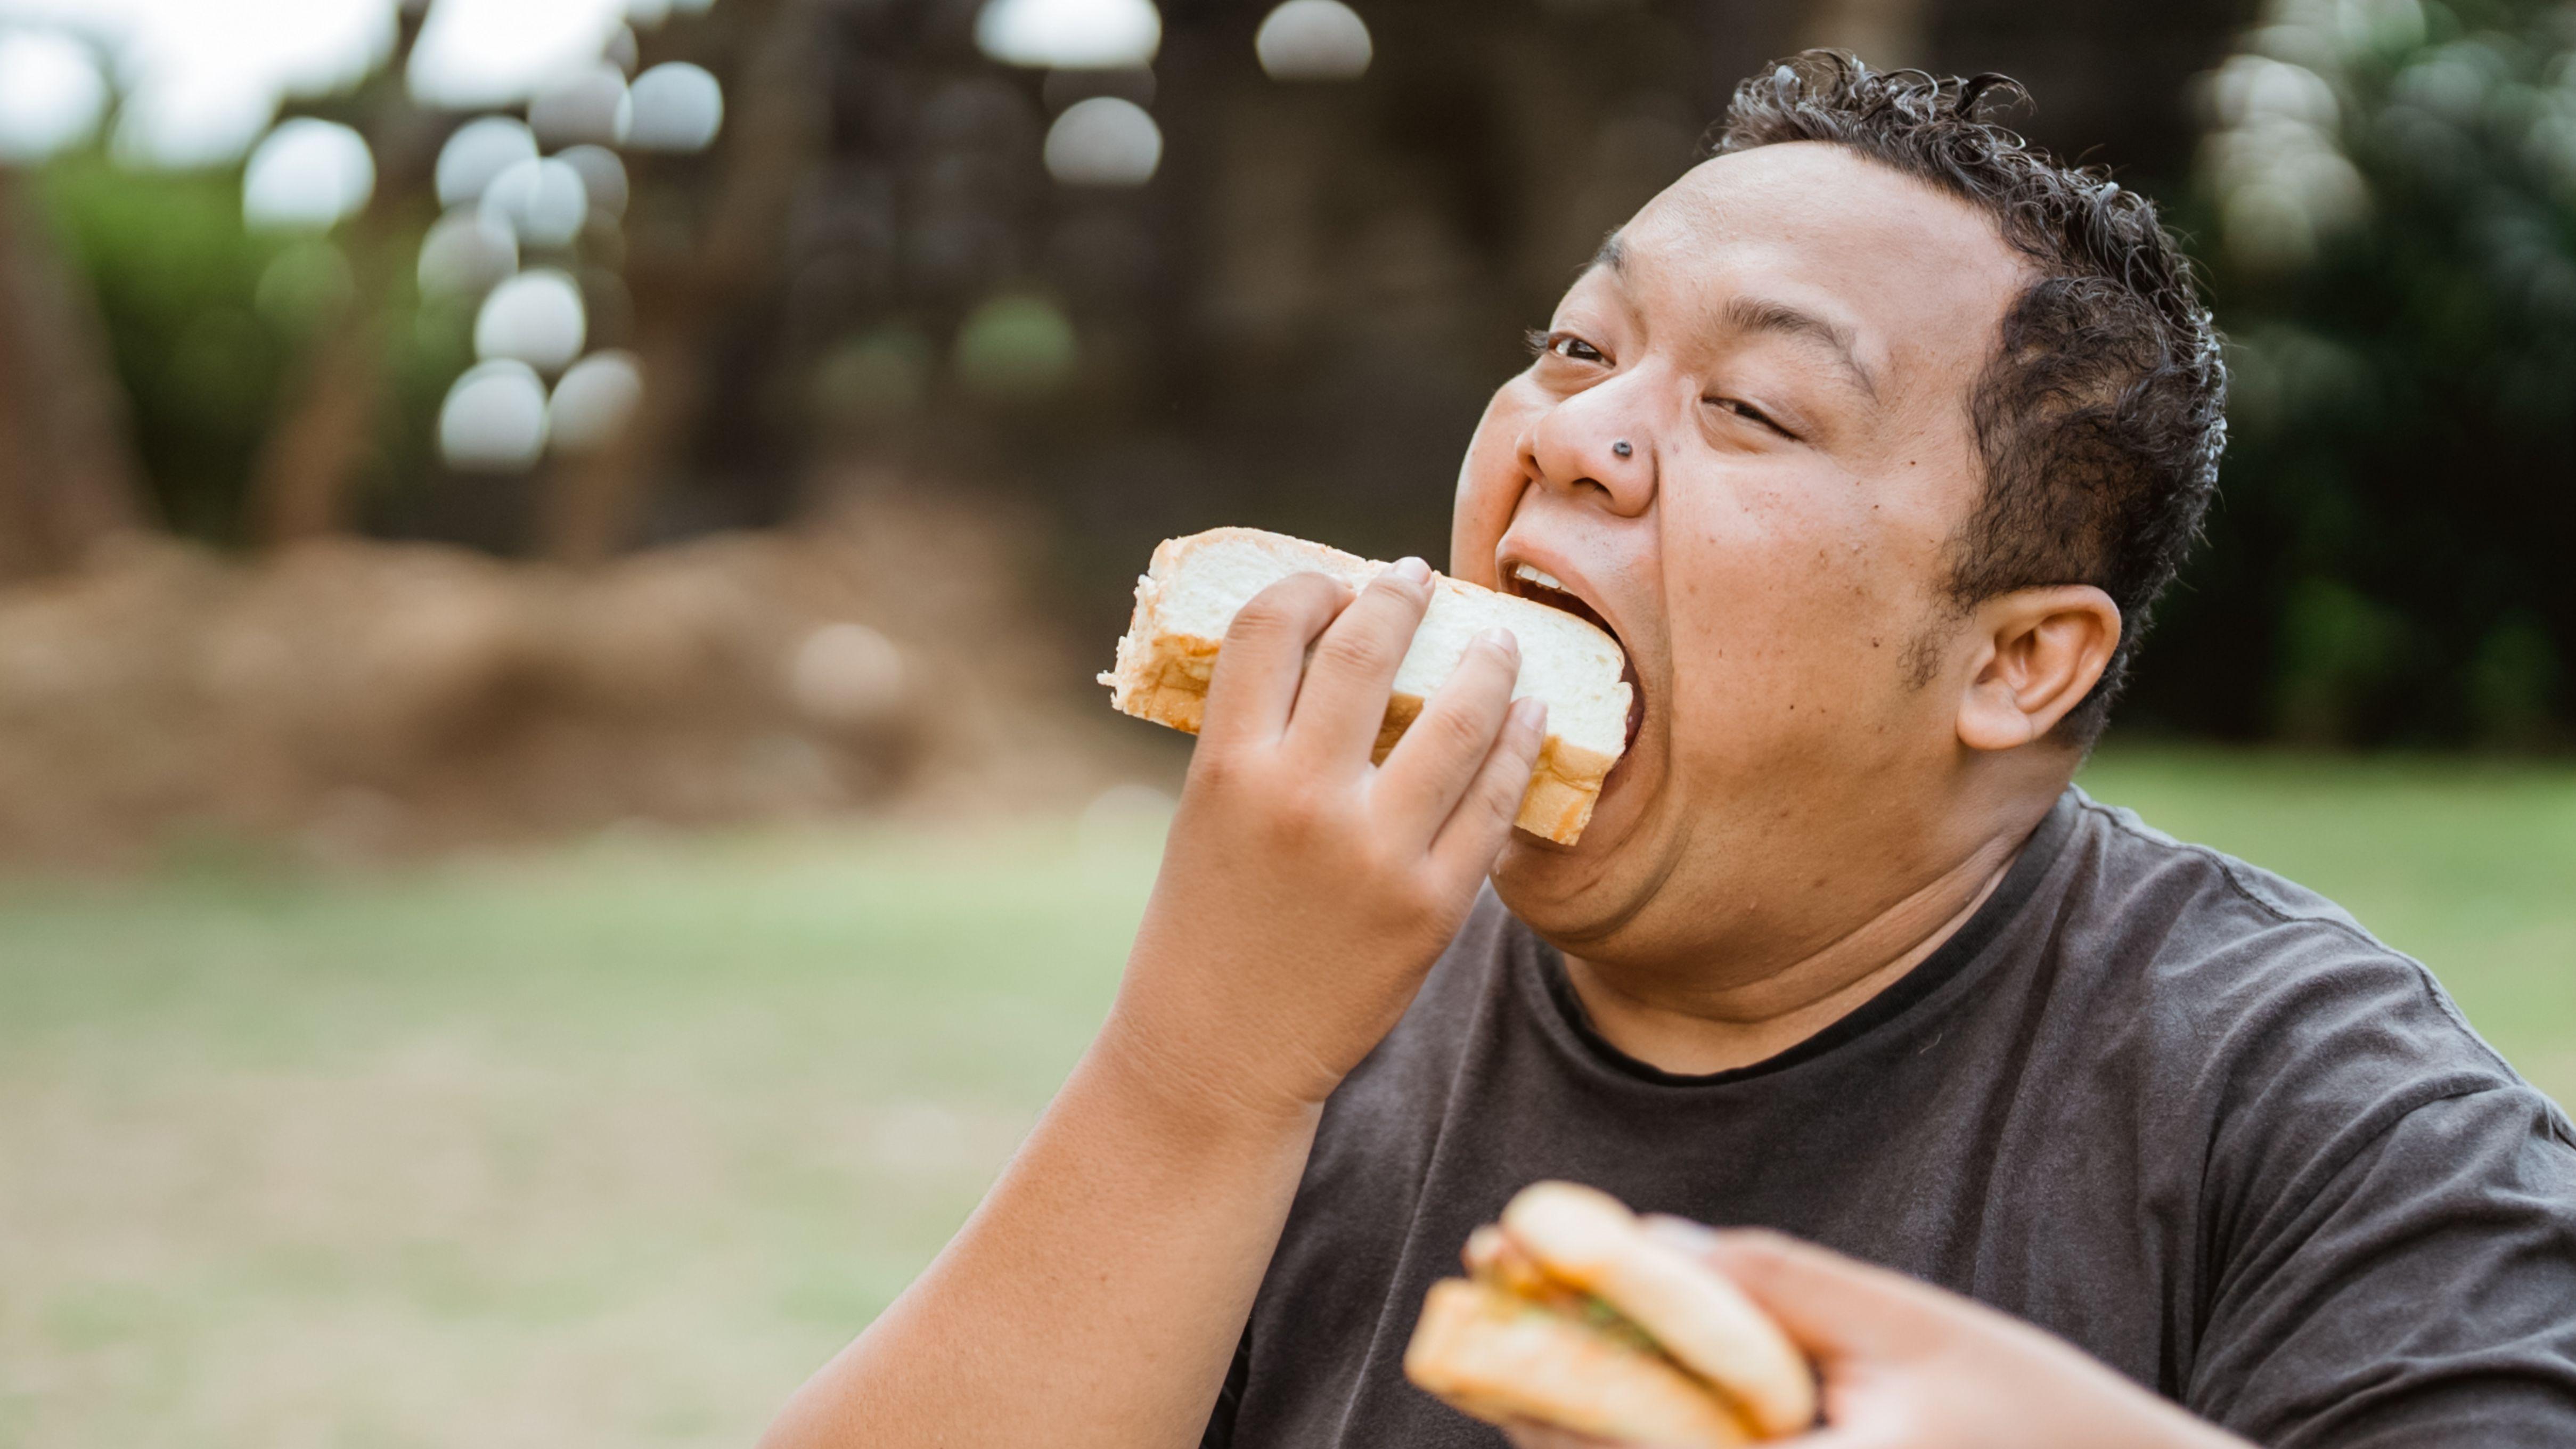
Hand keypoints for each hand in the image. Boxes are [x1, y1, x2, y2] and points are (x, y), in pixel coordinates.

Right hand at [1104, 559, 1547, 1122]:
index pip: (1270, 628)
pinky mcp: (1432, 907)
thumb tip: (1337, 654)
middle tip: (1420, 579)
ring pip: (1459, 718)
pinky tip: (1531, 715)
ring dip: (1487, 661)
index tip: (1338, 582)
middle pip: (1366, 652)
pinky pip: (1493, 802)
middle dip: (1400, 597)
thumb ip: (1263, 743)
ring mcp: (1375, 854)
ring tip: (1501, 642)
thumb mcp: (1206, 818)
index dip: (1309, 586)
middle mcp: (1301, 801)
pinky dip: (1519, 745)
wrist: (1219, 1054)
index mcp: (1228, 770)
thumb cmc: (1207, 927)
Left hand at [1505, 1222, 2251, 1448]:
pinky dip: (1649, 1428)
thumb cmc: (2038, 1415)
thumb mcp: (1907, 1328)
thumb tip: (1654, 1241)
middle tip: (1485, 1277)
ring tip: (1522, 1313)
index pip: (1621, 1438)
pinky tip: (1623, 1371)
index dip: (1536, 1347)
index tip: (1494, 1257)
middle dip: (1534, 1378)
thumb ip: (1780, 1287)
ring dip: (1579, 1406)